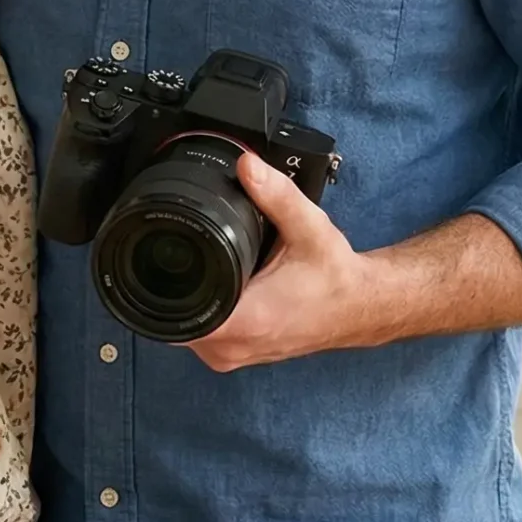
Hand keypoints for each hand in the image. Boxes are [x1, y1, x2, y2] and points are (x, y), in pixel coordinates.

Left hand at [187, 163, 521, 370]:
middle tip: (195, 251)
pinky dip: (203, 311)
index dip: (162, 284)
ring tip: (208, 267)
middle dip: (175, 284)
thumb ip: (275, 194)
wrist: (360, 308)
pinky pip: (201, 336)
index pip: (177, 312)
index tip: (165, 256)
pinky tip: (219, 287)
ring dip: (188, 299)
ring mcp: (234, 357)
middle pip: (173, 317)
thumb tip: (245, 165)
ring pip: (184, 329)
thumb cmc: (335, 275)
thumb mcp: (308, 227)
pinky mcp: (237, 356)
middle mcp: (235, 346)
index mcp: (248, 319)